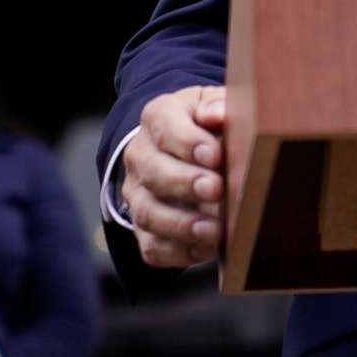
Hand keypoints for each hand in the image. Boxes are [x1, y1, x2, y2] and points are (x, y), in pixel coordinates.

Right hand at [124, 85, 227, 267]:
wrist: (190, 149)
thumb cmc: (210, 125)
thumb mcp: (215, 105)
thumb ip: (218, 107)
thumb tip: (216, 114)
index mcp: (159, 117)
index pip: (165, 126)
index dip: (189, 142)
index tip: (216, 155)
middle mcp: (141, 155)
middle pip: (153, 171)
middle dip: (184, 183)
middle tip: (216, 189)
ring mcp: (138, 193)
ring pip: (148, 213)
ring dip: (181, 224)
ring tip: (214, 232)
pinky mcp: (145, 227)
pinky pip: (151, 246)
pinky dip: (178, 252)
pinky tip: (206, 250)